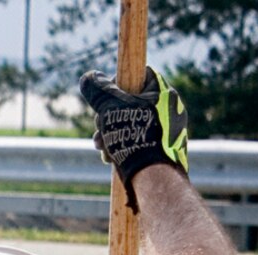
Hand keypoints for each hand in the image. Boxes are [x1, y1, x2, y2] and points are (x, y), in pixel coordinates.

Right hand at [79, 67, 190, 209]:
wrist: (151, 176)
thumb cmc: (133, 137)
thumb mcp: (109, 108)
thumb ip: (98, 91)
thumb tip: (88, 78)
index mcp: (162, 93)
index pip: (141, 75)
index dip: (118, 82)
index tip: (104, 96)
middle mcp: (168, 109)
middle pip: (131, 102)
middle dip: (108, 116)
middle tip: (99, 126)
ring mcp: (166, 130)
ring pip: (130, 123)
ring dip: (110, 133)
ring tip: (102, 146)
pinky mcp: (161, 148)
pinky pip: (137, 140)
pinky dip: (122, 146)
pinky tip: (111, 157)